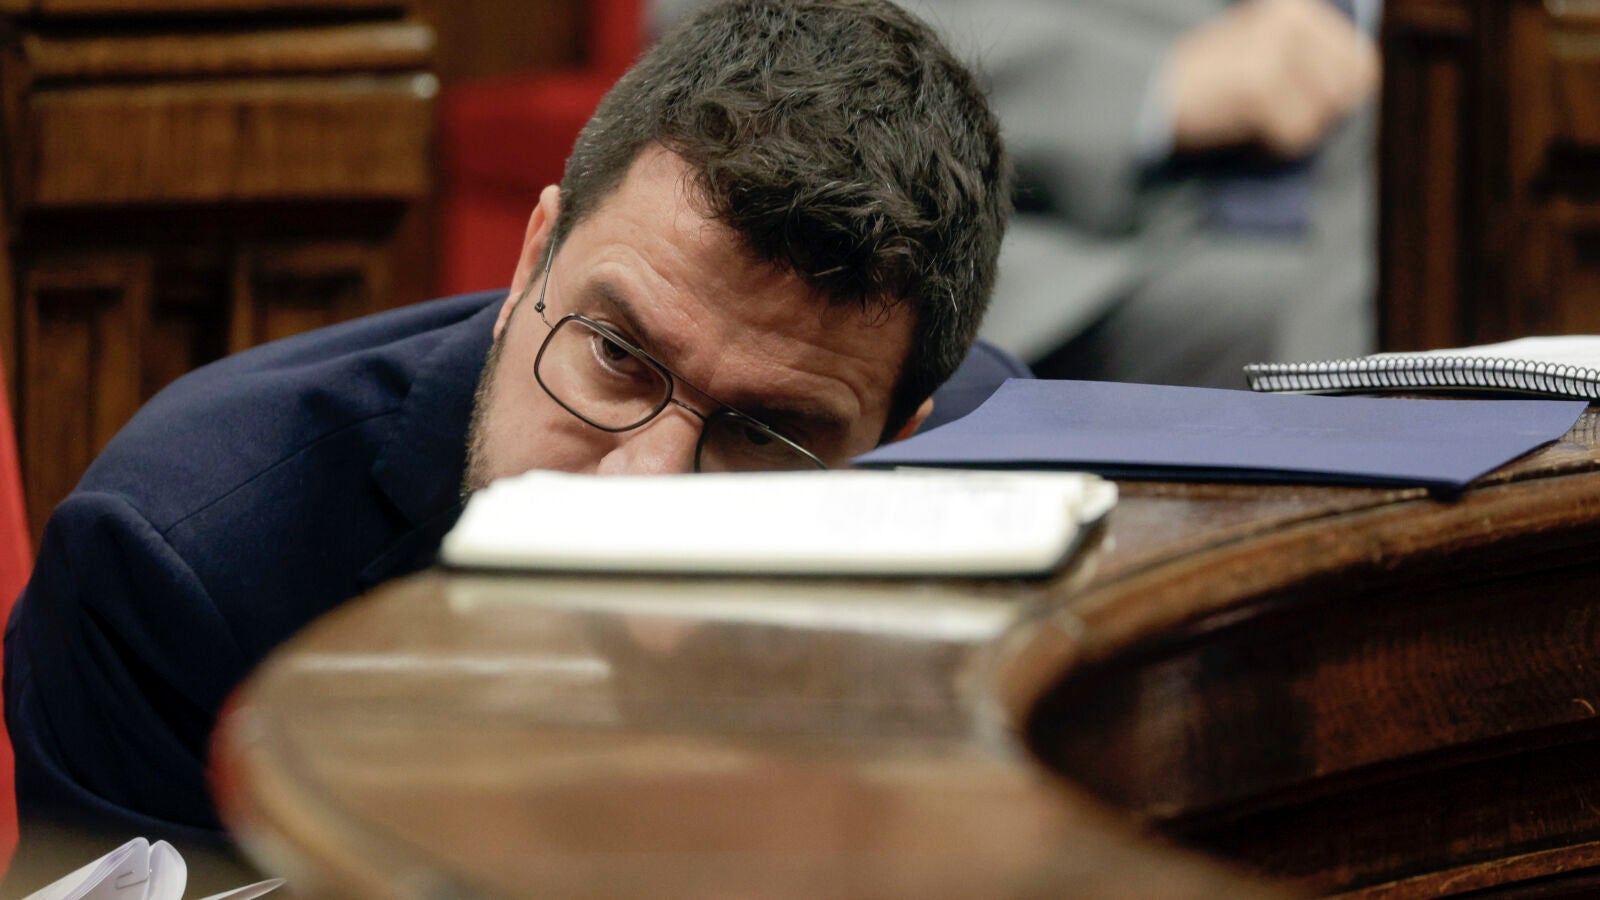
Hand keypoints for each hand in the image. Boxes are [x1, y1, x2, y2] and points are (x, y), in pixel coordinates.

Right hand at [1167, 0, 1379, 157]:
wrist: (1150, 93)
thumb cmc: (1205, 79)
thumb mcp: (1261, 47)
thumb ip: (1307, 54)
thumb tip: (1357, 82)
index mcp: (1296, 8)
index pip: (1361, 62)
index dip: (1340, 95)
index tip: (1304, 102)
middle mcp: (1291, 21)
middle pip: (1351, 90)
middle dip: (1321, 113)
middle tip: (1280, 115)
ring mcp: (1275, 51)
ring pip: (1325, 114)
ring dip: (1295, 128)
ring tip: (1259, 120)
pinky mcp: (1259, 84)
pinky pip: (1295, 133)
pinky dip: (1274, 145)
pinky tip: (1246, 130)